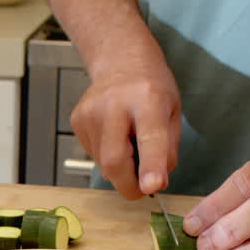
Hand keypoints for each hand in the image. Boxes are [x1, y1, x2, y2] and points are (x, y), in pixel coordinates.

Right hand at [69, 59, 180, 198]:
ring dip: (121, 167)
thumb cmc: (151, 88)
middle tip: (143, 185)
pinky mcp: (76, 122)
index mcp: (147, 99)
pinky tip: (115, 135)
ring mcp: (89, 114)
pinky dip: (109, 156)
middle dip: (129, 184)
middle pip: (114, 161)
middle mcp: (113, 105)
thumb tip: (153, 183)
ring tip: (130, 141)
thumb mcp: (173, 114)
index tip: (152, 187)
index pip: (149, 137)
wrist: (119, 61)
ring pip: (104, 164)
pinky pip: (94, 156)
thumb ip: (167, 150)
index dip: (151, 165)